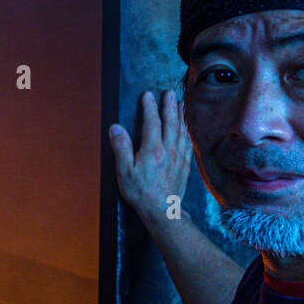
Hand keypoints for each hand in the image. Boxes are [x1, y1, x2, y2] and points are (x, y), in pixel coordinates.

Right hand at [108, 90, 192, 222]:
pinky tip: (186, 130)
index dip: (149, 107)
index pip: (152, 122)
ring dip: (180, 116)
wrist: (162, 211)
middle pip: (171, 122)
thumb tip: (115, 128)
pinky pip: (187, 144)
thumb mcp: (124, 171)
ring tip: (180, 104)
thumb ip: (121, 148)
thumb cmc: (141, 193)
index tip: (147, 95)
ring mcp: (178, 158)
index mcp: (153, 149)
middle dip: (169, 106)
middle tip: (169, 93)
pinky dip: (186, 133)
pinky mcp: (184, 166)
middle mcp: (168, 150)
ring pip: (181, 131)